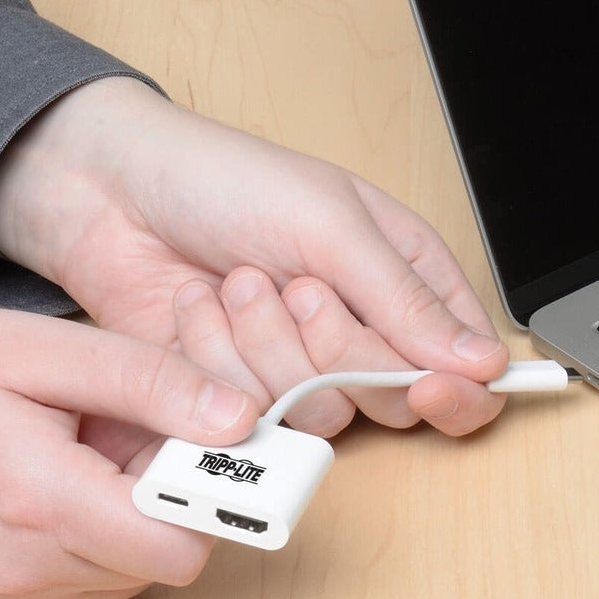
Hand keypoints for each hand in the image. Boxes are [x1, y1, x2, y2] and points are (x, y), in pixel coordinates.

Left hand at [0, 77, 509, 437]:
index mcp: (402, 279)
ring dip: (270, 348)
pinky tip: (200, 310)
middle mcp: (359, 332)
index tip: (426, 386)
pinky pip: (253, 416)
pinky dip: (220, 361)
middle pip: (394, 400)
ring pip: (322, 415)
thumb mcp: (330, 223)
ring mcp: (299, 367)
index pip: (466, 364)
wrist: (116, 194)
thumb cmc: (227, 182)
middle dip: (339, 350)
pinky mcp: (241, 391)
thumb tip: (482, 363)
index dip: (458, 390)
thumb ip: (406, 299)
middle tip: (299, 288)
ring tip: (237, 285)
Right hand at [0, 302, 258, 598]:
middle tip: (124, 433)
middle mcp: (22, 574)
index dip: (211, 495)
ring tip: (77, 454)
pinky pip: (81, 583)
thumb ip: (148, 383)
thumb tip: (239, 417)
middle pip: (160, 557)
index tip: (210, 451)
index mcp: (39, 503)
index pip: (182, 544)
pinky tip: (50, 485)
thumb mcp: (39, 350)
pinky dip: (89, 538)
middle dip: (167, 495)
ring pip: (125, 572)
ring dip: (127, 514)